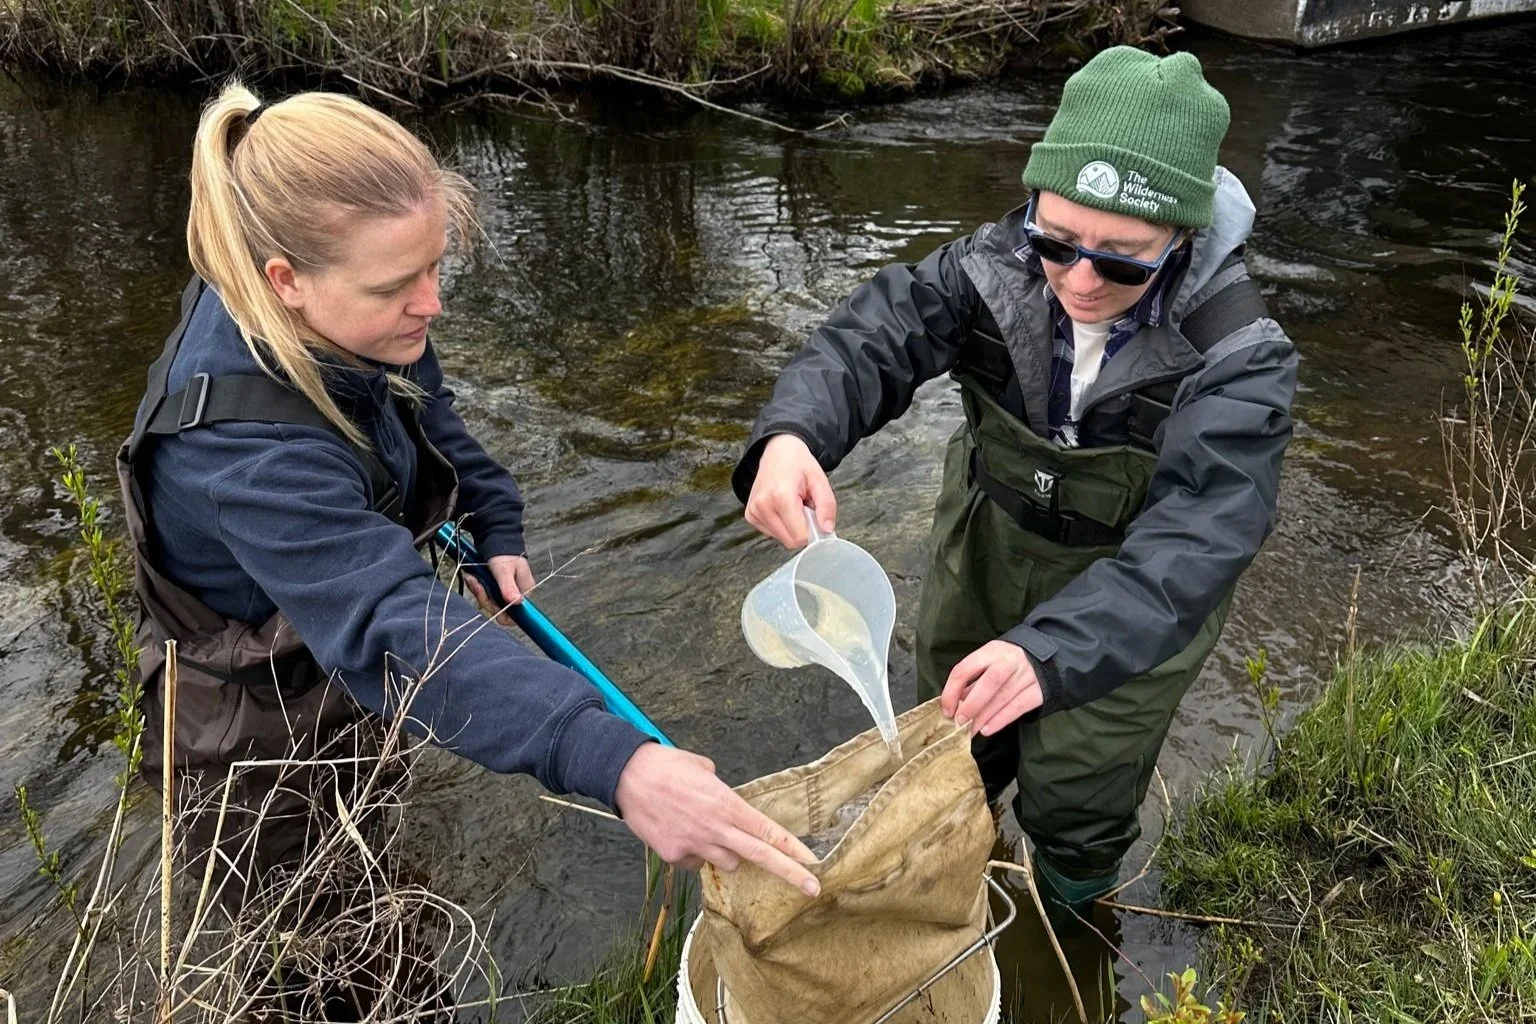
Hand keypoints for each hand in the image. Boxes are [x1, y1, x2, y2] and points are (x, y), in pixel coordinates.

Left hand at [464, 554, 534, 624]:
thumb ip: (509, 586)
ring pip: (489, 602)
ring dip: (479, 591)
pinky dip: (476, 587)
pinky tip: (472, 577)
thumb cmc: (504, 553)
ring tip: (472, 578)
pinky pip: (484, 594)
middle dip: (485, 598)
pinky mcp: (495, 589)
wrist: (496, 539)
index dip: (501, 612)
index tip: (490, 602)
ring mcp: (505, 592)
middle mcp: (516, 594)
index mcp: (524, 591)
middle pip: (499, 609)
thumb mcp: (505, 570)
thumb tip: (517, 602)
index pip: (515, 615)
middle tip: (477, 585)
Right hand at [615, 744, 821, 896]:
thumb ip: (722, 792)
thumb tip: (727, 806)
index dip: (792, 847)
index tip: (813, 861)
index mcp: (727, 804)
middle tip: (813, 888)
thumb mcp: (704, 768)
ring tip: (704, 827)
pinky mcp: (675, 856)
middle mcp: (715, 828)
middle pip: (759, 856)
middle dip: (790, 873)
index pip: (767, 831)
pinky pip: (696, 861)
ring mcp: (695, 845)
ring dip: (725, 850)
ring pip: (727, 861)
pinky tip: (680, 831)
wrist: (627, 776)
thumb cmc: (667, 766)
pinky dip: (695, 851)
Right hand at [745, 434, 836, 548]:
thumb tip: (827, 530)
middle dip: (802, 529)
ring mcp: (754, 511)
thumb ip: (827, 507)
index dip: (813, 530)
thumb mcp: (820, 481)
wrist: (778, 452)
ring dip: (792, 527)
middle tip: (805, 508)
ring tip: (793, 505)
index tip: (815, 516)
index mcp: (780, 496)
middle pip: (790, 541)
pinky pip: (772, 533)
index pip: (799, 536)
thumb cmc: (798, 464)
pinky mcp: (750, 515)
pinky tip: (783, 508)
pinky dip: (782, 525)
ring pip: (782, 538)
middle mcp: (763, 506)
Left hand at [940, 640, 1043, 736]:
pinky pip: (1017, 707)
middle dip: (972, 704)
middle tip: (959, 722)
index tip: (947, 709)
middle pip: (989, 682)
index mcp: (991, 651)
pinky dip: (1000, 720)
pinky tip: (987, 729)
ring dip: (983, 717)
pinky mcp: (1039, 691)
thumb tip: (955, 703)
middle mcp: (1010, 661)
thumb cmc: (1010, 662)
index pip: (966, 668)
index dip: (952, 691)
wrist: (1049, 659)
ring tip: (970, 731)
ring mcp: (1027, 675)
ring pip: (1003, 697)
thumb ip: (974, 680)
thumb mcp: (990, 661)